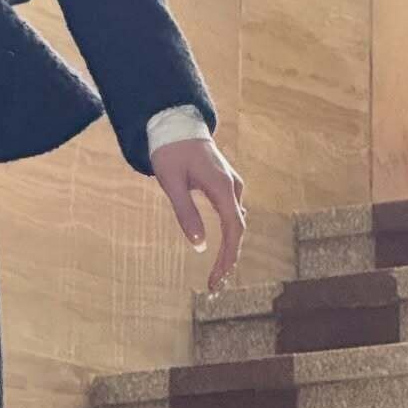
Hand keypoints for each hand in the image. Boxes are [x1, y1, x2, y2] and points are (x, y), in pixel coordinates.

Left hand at [150, 136, 245, 291]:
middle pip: (238, 230)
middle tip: (214, 286)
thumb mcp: (171, 182)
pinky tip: (221, 250)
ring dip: (230, 249)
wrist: (175, 122)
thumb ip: (185, 212)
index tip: (216, 279)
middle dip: (229, 259)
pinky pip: (232, 215)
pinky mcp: (226, 185)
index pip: (234, 230)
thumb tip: (199, 246)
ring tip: (218, 275)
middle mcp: (234, 187)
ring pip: (236, 223)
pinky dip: (229, 235)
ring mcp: (232, 185)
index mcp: (222, 187)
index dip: (228, 257)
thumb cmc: (170, 150)